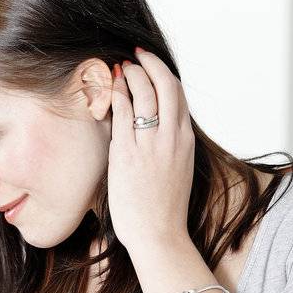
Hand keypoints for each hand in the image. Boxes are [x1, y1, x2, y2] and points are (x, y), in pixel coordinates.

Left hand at [107, 47, 194, 254]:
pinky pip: (121, 113)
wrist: (159, 235)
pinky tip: (107, 87)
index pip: (178, 95)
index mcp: (185, 141)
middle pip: (165, 85)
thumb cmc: (164, 210)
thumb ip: (169, 148)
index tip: (150, 65)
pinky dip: (115, 94)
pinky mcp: (128, 154)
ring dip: (130, 75)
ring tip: (118, 69)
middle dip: (149, 64)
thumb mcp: (176, 171)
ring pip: (143, 93)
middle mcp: (171, 137)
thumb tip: (155, 132)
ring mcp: (150, 144)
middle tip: (134, 57)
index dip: (163, 74)